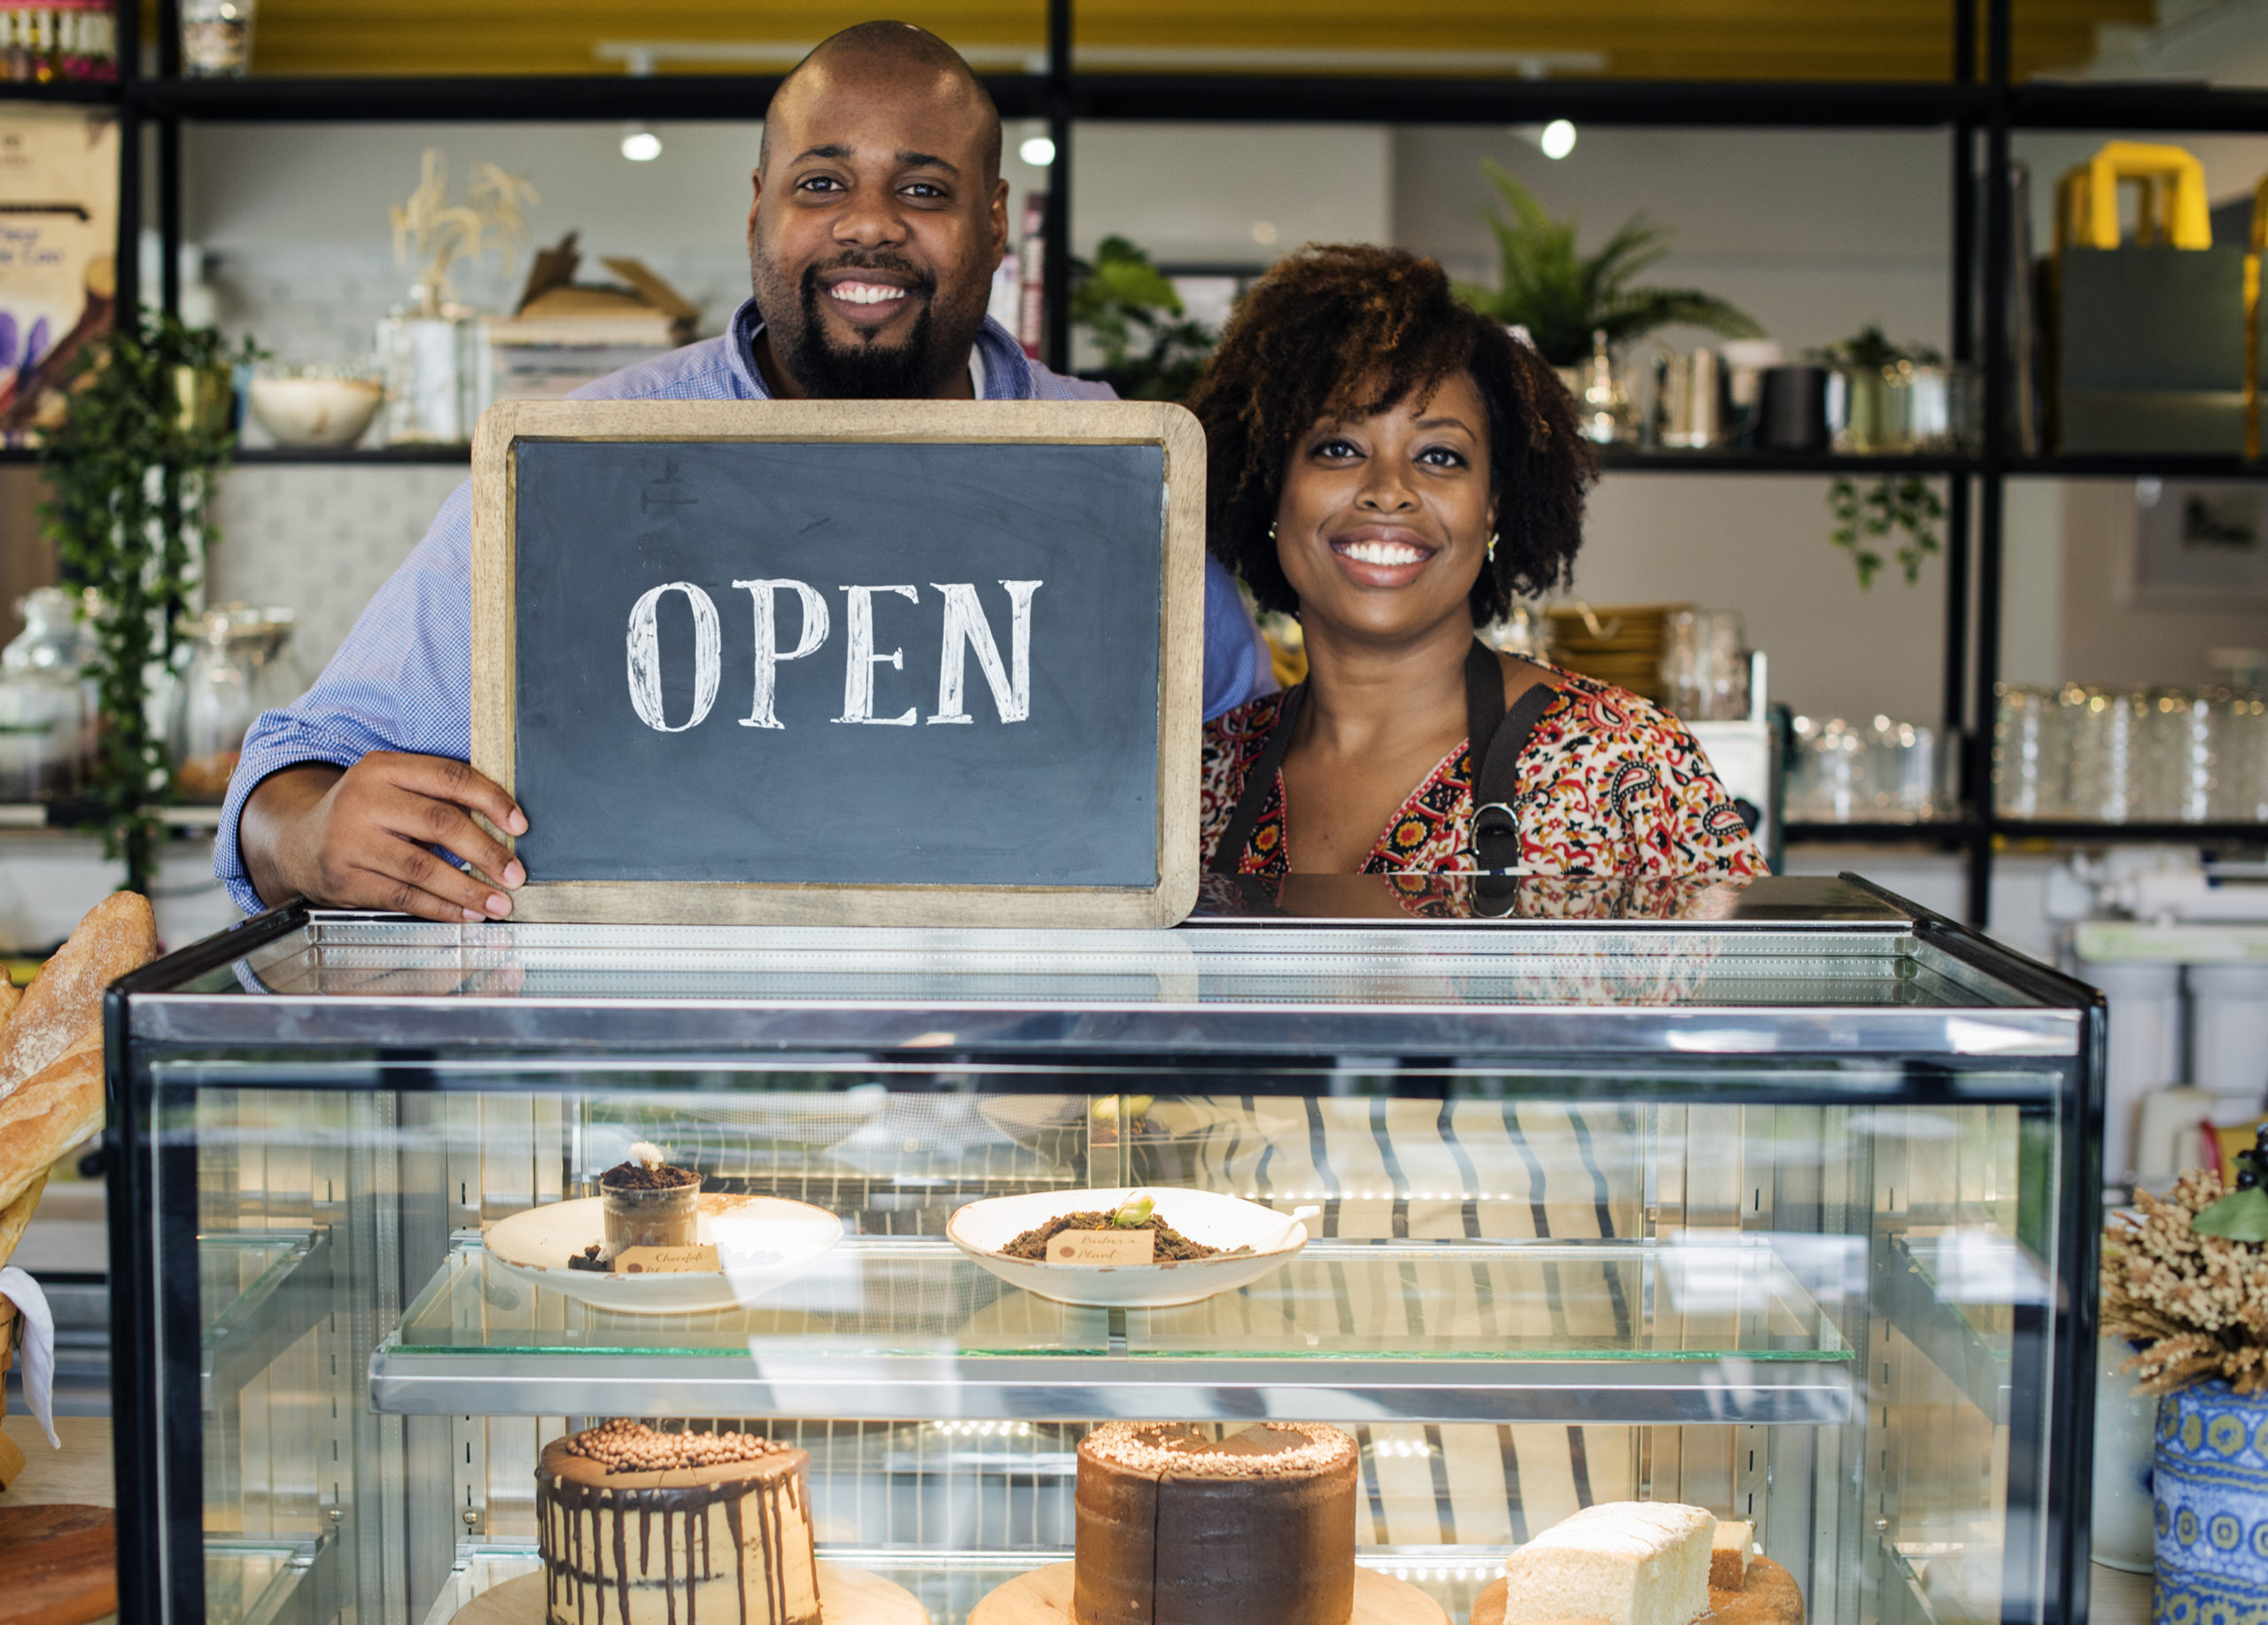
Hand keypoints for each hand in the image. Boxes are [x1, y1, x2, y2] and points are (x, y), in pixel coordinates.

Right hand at [241, 754, 529, 922]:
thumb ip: (438, 796)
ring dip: (469, 889)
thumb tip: (505, 825)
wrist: (297, 841)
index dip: (492, 800)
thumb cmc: (365, 814)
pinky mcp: (343, 880)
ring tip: (499, 903)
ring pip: (423, 868)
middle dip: (486, 853)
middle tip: (516, 874)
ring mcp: (349, 841)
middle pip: (440, 823)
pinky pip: (404, 897)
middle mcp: (363, 799)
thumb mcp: (392, 787)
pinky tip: (467, 914)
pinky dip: (442, 909)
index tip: (520, 825)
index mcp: (382, 767)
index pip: (449, 777)